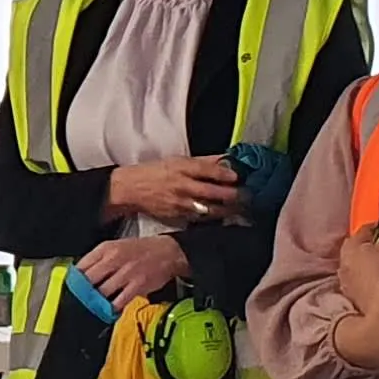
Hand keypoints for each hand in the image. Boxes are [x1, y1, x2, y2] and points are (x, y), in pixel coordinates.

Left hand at [76, 233, 190, 305]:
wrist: (167, 251)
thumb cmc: (140, 250)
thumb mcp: (115, 247)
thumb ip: (97, 260)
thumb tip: (79, 275)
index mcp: (105, 249)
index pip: (80, 266)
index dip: (73, 281)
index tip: (71, 290)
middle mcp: (114, 259)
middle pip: (88, 280)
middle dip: (82, 293)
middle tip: (80, 302)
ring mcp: (126, 272)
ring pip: (102, 292)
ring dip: (96, 302)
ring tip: (93, 307)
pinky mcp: (137, 285)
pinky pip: (119, 301)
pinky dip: (112, 308)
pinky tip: (109, 310)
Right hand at [109, 155, 247, 226]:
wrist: (131, 189)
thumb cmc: (154, 172)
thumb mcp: (177, 160)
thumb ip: (202, 161)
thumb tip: (225, 159)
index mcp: (181, 168)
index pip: (209, 170)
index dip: (226, 174)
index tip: (238, 176)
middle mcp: (182, 186)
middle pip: (212, 192)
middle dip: (232, 195)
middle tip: (247, 196)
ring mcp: (180, 204)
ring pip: (209, 209)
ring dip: (227, 210)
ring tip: (240, 209)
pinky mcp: (178, 217)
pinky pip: (200, 219)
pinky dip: (213, 218)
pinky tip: (223, 216)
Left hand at [335, 220, 378, 313]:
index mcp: (351, 245)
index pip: (366, 227)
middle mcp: (343, 261)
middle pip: (362, 246)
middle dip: (377, 244)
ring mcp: (347, 280)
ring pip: (362, 264)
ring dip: (374, 262)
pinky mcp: (353, 295)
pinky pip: (363, 279)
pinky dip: (372, 277)